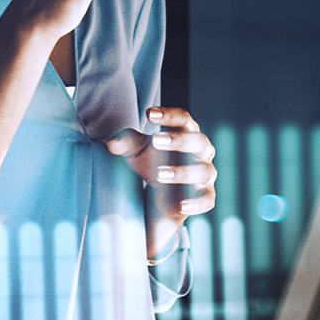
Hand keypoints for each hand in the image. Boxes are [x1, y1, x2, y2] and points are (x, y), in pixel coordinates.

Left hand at [106, 105, 216, 259]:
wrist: (160, 190)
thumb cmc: (152, 159)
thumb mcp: (136, 149)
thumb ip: (125, 142)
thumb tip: (113, 144)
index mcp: (186, 132)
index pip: (183, 118)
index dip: (169, 115)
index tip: (149, 113)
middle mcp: (201, 151)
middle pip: (198, 141)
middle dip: (179, 140)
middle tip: (156, 141)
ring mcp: (206, 173)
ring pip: (203, 171)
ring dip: (183, 172)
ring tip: (159, 174)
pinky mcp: (206, 195)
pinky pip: (207, 200)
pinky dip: (196, 203)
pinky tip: (181, 205)